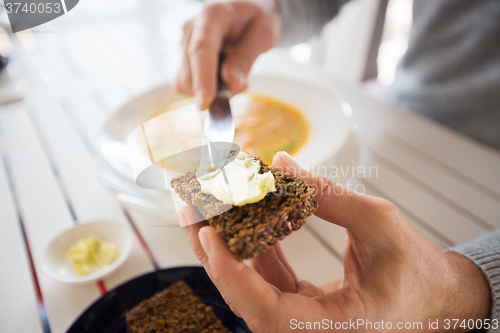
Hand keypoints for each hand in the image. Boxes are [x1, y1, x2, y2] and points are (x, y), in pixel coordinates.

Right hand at [175, 0, 279, 109]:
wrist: (248, 12)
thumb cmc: (257, 18)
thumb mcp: (264, 34)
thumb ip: (246, 57)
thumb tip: (230, 81)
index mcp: (211, 16)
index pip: (201, 50)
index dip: (202, 79)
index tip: (205, 104)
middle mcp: (192, 29)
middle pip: (188, 74)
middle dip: (214, 90)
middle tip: (244, 83)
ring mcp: (185, 44)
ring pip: (186, 83)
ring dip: (212, 90)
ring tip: (235, 74)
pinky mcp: (184, 58)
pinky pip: (190, 84)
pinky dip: (208, 88)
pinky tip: (223, 75)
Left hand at [175, 151, 490, 331]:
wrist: (438, 298)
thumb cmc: (417, 271)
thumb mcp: (378, 225)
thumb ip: (326, 195)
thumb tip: (281, 165)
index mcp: (327, 328)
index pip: (264, 310)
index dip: (231, 272)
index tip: (208, 232)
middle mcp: (306, 331)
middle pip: (245, 295)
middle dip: (214, 250)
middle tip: (192, 207)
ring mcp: (301, 321)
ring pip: (250, 286)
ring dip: (229, 244)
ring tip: (210, 206)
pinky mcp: (301, 306)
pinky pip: (268, 280)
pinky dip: (257, 248)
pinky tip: (250, 218)